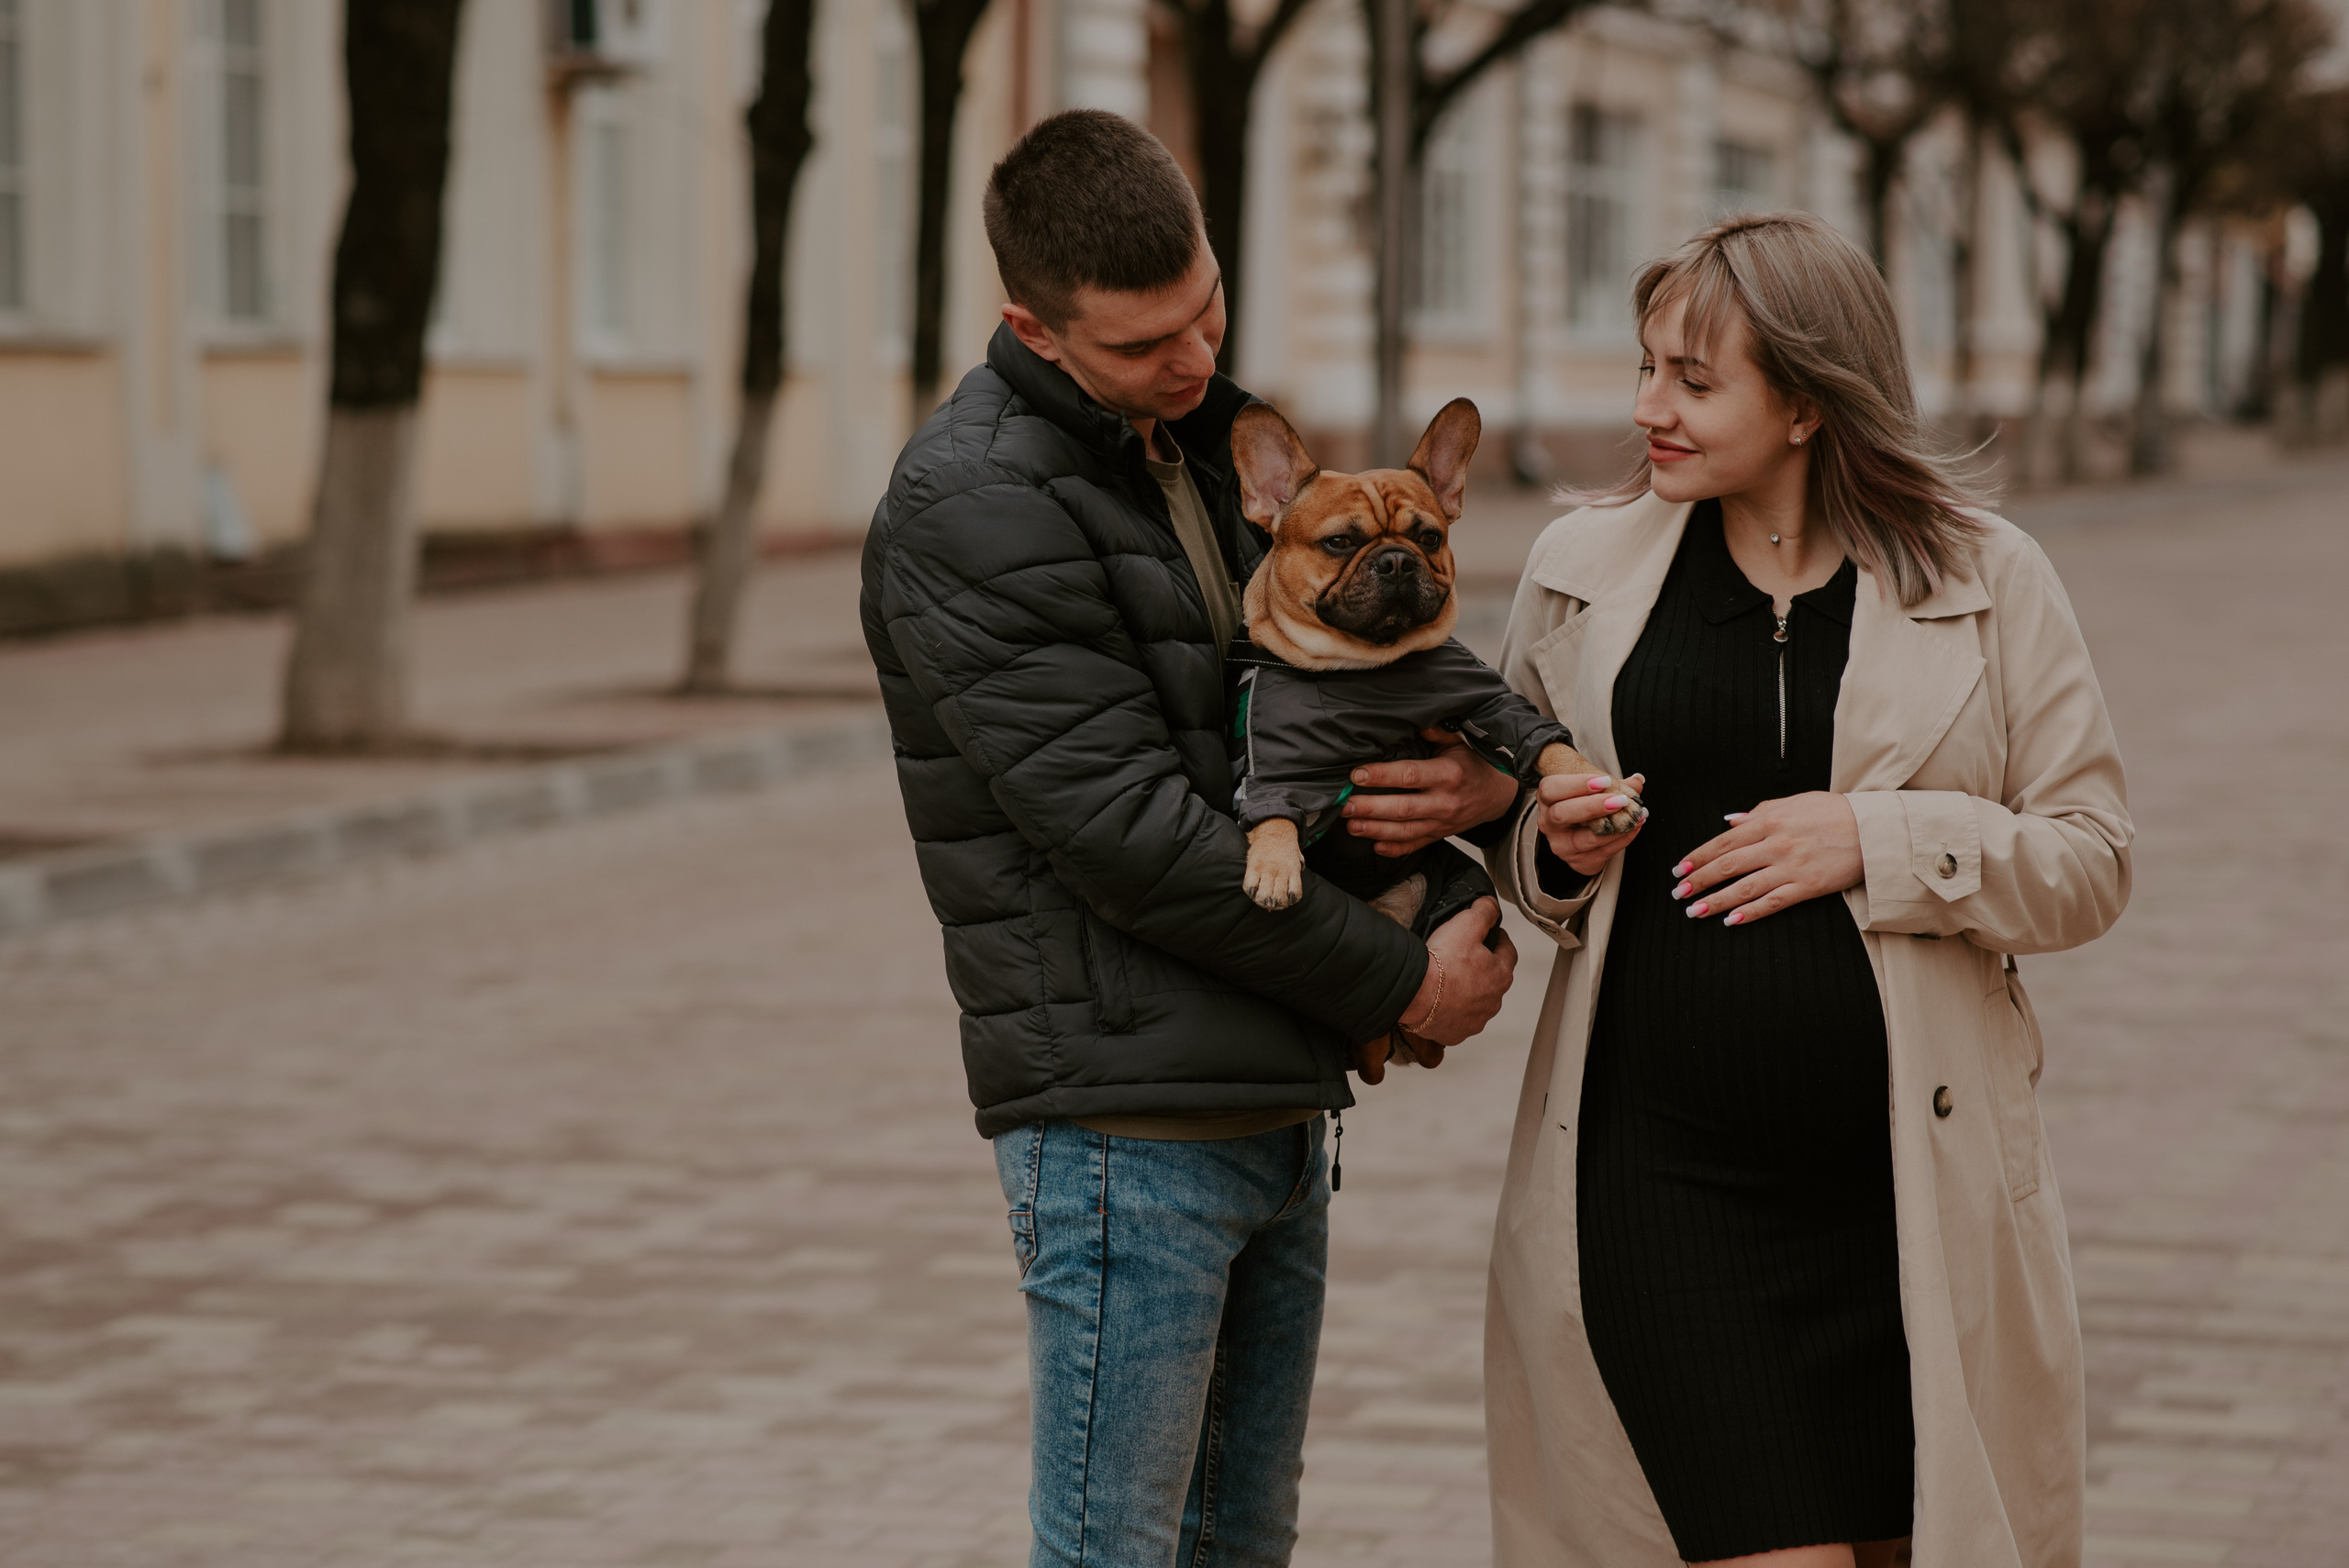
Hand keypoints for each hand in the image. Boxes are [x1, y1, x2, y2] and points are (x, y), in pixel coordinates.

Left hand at [1340, 727, 1521, 856]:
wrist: (1498, 794)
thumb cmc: (1474, 764)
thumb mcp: (1458, 742)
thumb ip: (1434, 732)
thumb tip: (1410, 719)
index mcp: (1447, 774)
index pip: (1409, 775)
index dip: (1381, 776)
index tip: (1357, 774)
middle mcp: (1445, 802)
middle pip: (1402, 808)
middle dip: (1370, 807)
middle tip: (1344, 805)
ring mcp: (1442, 823)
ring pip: (1405, 831)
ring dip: (1375, 830)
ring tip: (1351, 825)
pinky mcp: (1439, 835)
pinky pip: (1415, 845)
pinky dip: (1394, 849)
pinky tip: (1374, 846)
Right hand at [1402, 896, 1516, 1049]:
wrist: (1414, 994)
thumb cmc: (1441, 961)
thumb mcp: (1465, 924)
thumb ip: (1484, 912)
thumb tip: (1491, 905)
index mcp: (1501, 975)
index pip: (1508, 951)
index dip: (1498, 939)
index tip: (1490, 934)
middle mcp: (1493, 1001)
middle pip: (1492, 979)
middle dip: (1482, 967)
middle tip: (1463, 956)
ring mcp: (1475, 1020)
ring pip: (1476, 1002)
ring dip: (1468, 992)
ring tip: (1448, 981)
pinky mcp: (1456, 1033)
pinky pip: (1458, 1020)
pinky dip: (1452, 1011)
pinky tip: (1439, 1002)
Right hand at [1535, 773, 1648, 877]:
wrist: (1583, 833)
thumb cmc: (1586, 803)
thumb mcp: (1596, 788)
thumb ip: (1615, 784)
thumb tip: (1638, 780)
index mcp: (1548, 799)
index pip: (1551, 789)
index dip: (1576, 784)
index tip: (1604, 781)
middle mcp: (1548, 823)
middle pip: (1562, 814)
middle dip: (1593, 806)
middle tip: (1620, 801)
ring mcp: (1561, 845)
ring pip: (1584, 839)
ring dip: (1614, 828)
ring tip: (1636, 815)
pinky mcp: (1577, 862)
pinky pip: (1601, 853)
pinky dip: (1622, 840)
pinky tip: (1635, 828)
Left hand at [1673, 792, 1861, 925]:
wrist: (1873, 828)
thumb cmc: (1833, 811)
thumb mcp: (1794, 801)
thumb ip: (1759, 811)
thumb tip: (1730, 821)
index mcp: (1770, 820)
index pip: (1724, 841)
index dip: (1699, 856)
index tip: (1681, 868)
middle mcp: (1776, 844)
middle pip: (1729, 865)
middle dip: (1700, 880)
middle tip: (1678, 892)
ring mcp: (1792, 867)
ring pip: (1745, 887)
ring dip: (1716, 900)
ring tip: (1694, 911)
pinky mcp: (1808, 886)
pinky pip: (1773, 902)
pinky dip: (1750, 912)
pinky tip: (1731, 920)